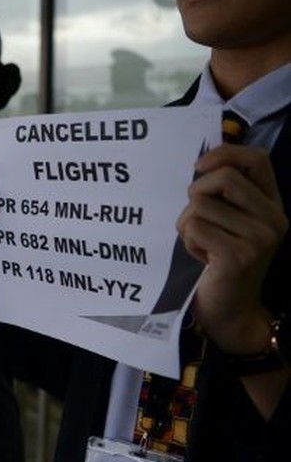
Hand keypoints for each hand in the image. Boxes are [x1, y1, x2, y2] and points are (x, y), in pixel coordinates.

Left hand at [178, 145, 287, 353]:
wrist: (230, 308)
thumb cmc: (219, 258)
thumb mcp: (228, 220)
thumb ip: (223, 193)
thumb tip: (200, 161)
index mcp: (272, 204)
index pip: (257, 158)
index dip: (225, 153)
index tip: (198, 166)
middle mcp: (274, 218)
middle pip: (223, 178)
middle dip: (195, 194)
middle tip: (195, 218)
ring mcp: (260, 238)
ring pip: (200, 205)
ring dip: (187, 223)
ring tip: (201, 244)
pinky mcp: (239, 255)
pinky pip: (194, 227)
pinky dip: (187, 241)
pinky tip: (201, 257)